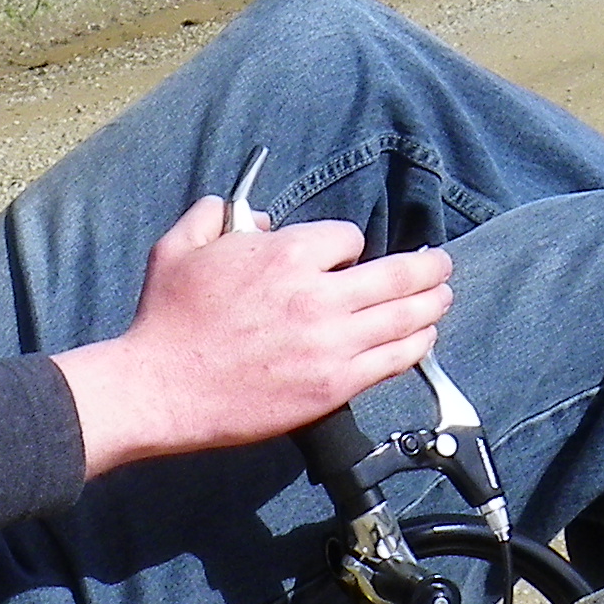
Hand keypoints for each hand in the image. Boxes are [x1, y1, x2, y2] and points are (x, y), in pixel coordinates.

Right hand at [52, 195, 452, 477]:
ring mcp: (331, 343)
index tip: (345, 256)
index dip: (349, 246)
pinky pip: (392, 360)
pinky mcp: (333, 386)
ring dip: (432, 304)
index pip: (349, 238)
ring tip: (443, 297)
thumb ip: (215, 215)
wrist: (160, 388)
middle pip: (397, 274)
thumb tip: (252, 216)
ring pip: (404, 317)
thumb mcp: (179, 246)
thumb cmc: (166, 319)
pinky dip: (415, 345)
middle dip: (426, 267)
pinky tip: (423, 338)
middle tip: (440, 266)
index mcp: (285, 254)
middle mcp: (318, 295)